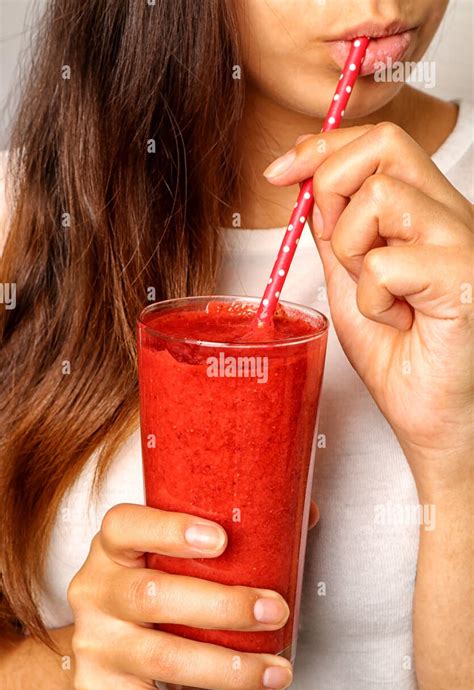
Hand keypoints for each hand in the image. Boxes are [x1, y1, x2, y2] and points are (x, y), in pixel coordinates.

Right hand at [68, 503, 300, 689]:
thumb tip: (301, 515)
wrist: (90, 648)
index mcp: (112, 549)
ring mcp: (94, 644)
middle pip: (151, 596)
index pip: (125, 526)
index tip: (222, 539)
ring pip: (161, 657)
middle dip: (223, 607)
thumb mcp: (162, 554)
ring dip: (228, 667)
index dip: (170, 530)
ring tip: (274, 669)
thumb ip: (225, 533)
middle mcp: (96, 592)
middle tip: (275, 611)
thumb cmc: (145, 588)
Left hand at [265, 122, 473, 481]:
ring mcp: (465, 244)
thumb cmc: (402, 356)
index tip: (283, 172)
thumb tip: (310, 183)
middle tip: (344, 252)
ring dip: (356, 255)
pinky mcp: (465, 279)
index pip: (380, 142)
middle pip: (385, 146)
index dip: (322, 148)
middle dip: (334, 190)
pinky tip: (399, 323)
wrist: (434, 417)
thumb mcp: (352, 282)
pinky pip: (385, 264)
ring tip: (381, 298)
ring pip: (380, 198)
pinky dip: (374, 301)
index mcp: (431, 212)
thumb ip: (337, 232)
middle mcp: (455, 216)